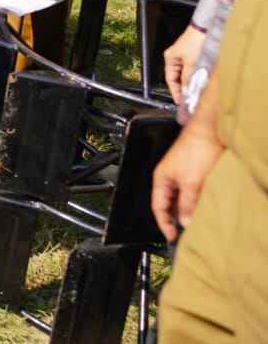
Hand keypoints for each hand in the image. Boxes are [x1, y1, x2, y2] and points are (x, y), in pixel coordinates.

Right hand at [151, 120, 223, 242]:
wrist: (210, 131)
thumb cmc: (196, 150)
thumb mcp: (191, 182)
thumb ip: (187, 204)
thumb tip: (185, 222)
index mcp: (160, 178)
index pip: (157, 207)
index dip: (164, 223)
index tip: (172, 237)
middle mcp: (169, 177)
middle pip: (170, 204)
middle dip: (177, 219)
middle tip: (186, 233)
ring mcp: (181, 174)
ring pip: (183, 199)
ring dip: (189, 210)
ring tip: (197, 222)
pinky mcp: (194, 172)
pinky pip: (192, 193)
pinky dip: (197, 202)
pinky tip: (205, 207)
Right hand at [164, 25, 207, 105]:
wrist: (206, 29)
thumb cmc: (196, 41)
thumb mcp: (191, 63)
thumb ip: (188, 78)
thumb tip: (186, 91)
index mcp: (170, 59)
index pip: (170, 79)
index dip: (175, 91)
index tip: (181, 101)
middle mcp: (176, 58)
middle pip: (178, 78)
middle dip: (184, 88)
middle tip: (190, 99)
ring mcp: (185, 57)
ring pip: (186, 75)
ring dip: (191, 83)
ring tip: (196, 92)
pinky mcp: (193, 55)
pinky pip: (192, 70)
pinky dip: (195, 77)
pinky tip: (200, 82)